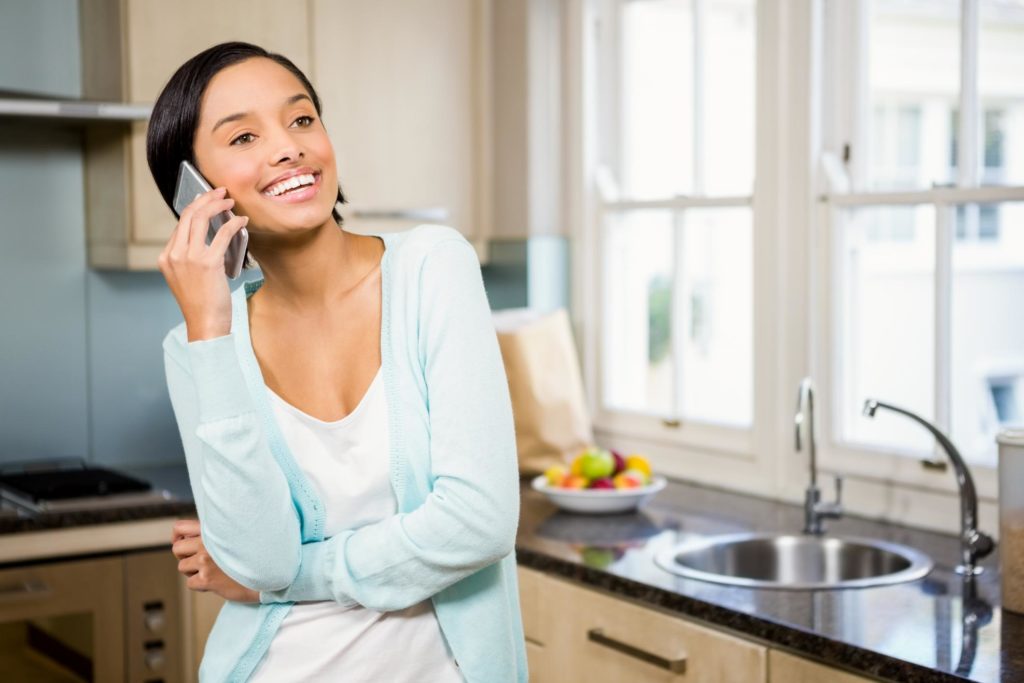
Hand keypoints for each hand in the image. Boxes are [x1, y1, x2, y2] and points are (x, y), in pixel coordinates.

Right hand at [158, 187, 249, 341]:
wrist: (205, 326)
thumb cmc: (201, 304)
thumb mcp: (187, 278)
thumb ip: (190, 258)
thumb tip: (207, 238)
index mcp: (166, 257)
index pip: (180, 223)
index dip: (196, 207)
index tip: (209, 199)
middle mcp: (173, 254)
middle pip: (188, 214)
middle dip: (205, 198)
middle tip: (221, 192)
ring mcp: (188, 258)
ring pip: (201, 218)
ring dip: (218, 205)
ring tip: (231, 201)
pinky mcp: (207, 263)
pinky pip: (223, 233)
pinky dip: (234, 223)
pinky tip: (241, 221)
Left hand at [171, 519, 258, 602]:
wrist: (269, 572)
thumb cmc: (255, 554)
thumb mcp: (235, 534)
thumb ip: (215, 533)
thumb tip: (189, 539)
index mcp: (213, 529)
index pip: (179, 527)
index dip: (177, 537)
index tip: (184, 543)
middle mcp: (207, 542)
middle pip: (177, 549)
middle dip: (185, 557)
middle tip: (200, 562)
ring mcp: (206, 560)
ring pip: (182, 567)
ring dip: (194, 572)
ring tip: (212, 572)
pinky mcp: (207, 578)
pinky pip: (190, 583)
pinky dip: (201, 585)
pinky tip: (216, 582)